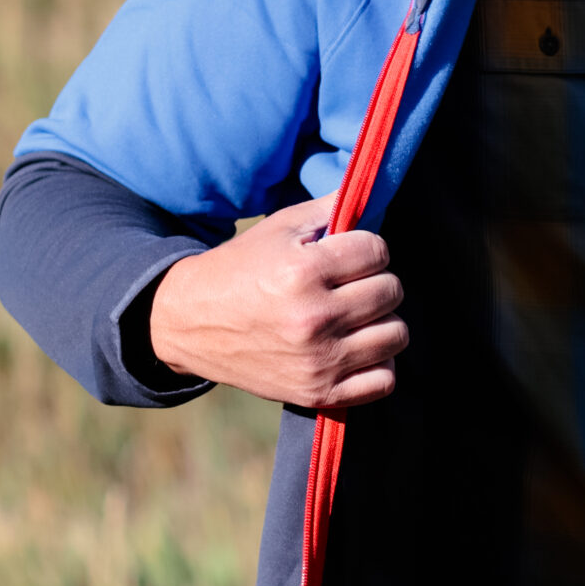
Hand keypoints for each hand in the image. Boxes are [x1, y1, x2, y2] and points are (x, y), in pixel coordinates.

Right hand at [146, 195, 407, 406]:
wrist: (190, 324)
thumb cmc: (239, 269)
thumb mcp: (277, 228)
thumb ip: (328, 209)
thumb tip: (371, 192)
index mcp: (303, 272)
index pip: (377, 251)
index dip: (367, 248)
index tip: (349, 254)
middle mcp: (314, 318)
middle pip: (391, 291)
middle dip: (375, 281)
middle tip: (351, 284)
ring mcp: (319, 361)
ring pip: (395, 335)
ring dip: (381, 321)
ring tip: (356, 316)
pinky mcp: (318, 393)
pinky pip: (384, 381)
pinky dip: (378, 364)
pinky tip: (357, 348)